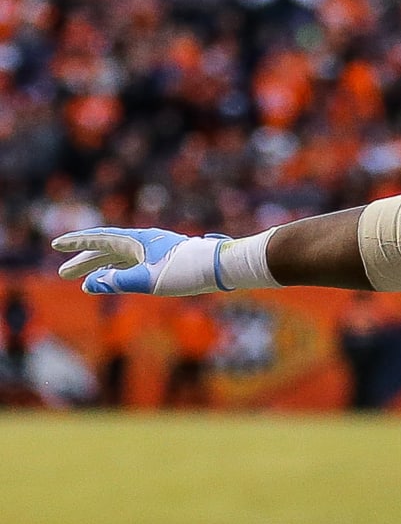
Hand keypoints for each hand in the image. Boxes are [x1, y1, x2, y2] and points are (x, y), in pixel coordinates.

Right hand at [52, 227, 231, 295]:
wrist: (220, 266)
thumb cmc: (187, 271)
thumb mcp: (151, 280)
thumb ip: (120, 282)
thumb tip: (92, 285)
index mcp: (136, 240)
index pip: (99, 238)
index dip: (77, 243)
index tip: (57, 246)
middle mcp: (143, 242)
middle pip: (106, 250)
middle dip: (84, 261)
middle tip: (65, 273)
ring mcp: (154, 251)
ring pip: (120, 258)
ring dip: (101, 269)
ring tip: (83, 282)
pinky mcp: (164, 261)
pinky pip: (133, 265)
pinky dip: (119, 273)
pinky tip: (113, 282)